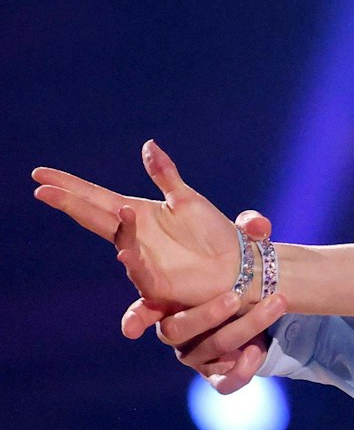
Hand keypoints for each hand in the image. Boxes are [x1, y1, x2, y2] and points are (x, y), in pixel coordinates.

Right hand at [33, 140, 242, 308]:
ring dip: (120, 229)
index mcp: (137, 215)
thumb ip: (164, 175)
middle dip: (70, 204)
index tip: (40, 174)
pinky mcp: (159, 285)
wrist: (239, 266)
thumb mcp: (187, 199)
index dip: (69, 186)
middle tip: (43, 190)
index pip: (95, 197)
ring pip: (122, 241)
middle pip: (96, 217)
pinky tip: (125, 252)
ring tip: (122, 210)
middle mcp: (134, 238)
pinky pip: (142, 273)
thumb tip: (148, 144)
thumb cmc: (212, 234)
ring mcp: (143, 261)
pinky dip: (134, 262)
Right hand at [123, 212, 284, 393]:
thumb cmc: (236, 274)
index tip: (131, 323)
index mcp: (168, 300)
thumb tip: (258, 223)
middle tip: (234, 296)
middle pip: (176, 329)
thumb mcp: (241, 251)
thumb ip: (248, 232)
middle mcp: (175, 330)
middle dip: (205, 313)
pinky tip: (257, 353)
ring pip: (211, 348)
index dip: (135, 313)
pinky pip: (222, 383)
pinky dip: (240, 371)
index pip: (143, 306)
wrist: (257, 309)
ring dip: (245, 327)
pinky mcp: (217, 374)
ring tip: (276, 304)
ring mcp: (195, 355)